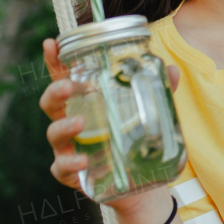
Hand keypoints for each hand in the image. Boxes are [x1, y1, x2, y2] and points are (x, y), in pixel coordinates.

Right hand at [38, 38, 179, 197]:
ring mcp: (68, 147)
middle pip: (51, 103)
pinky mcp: (72, 173)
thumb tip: (173, 70)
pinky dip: (68, 163)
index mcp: (85, 101)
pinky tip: (81, 161)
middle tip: (69, 87)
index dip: (55, 60)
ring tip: (81, 123)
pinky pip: (61, 167)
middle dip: (55, 91)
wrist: (139, 180)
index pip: (65, 77)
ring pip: (53, 133)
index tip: (51, 42)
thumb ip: (157, 90)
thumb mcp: (147, 110)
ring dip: (64, 126)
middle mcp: (71, 121)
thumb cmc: (134, 135)